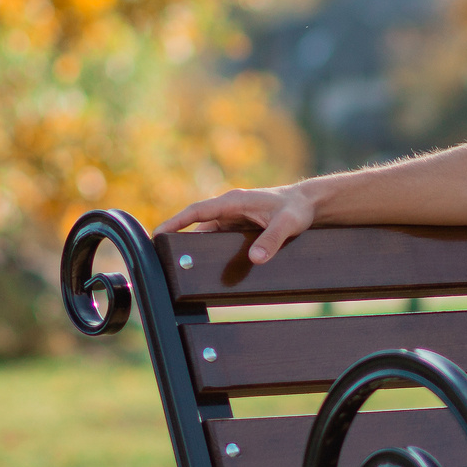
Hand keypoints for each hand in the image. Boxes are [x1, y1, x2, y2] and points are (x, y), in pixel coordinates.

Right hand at [162, 184, 314, 263]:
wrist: (308, 204)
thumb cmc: (296, 209)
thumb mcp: (287, 224)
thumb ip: (272, 241)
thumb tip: (256, 259)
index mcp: (234, 201)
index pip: (197, 211)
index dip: (176, 222)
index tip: (158, 233)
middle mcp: (229, 208)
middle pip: (197, 225)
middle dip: (179, 238)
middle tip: (162, 256)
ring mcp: (232, 217)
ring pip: (207, 233)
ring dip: (195, 246)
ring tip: (179, 264)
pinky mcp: (238, 226)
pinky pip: (218, 237)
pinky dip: (210, 248)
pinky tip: (205, 264)